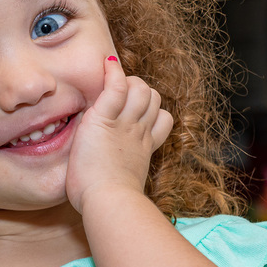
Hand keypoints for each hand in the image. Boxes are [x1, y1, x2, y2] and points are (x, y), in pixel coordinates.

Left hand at [66, 56, 171, 213]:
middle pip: (154, 99)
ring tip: (112, 85)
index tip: (136, 117)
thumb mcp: (122, 185)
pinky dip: (113, 71)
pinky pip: (116, 85)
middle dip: (141, 94)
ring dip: (129, 82)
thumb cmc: (107, 204)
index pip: (162, 120)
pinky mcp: (105, 119)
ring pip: (142, 89)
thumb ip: (121, 173)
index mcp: (143, 149)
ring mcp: (125, 124)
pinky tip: (106, 63)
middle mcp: (139, 132)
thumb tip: (113, 179)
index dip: (152, 113)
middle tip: (120, 100)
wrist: (108, 202)